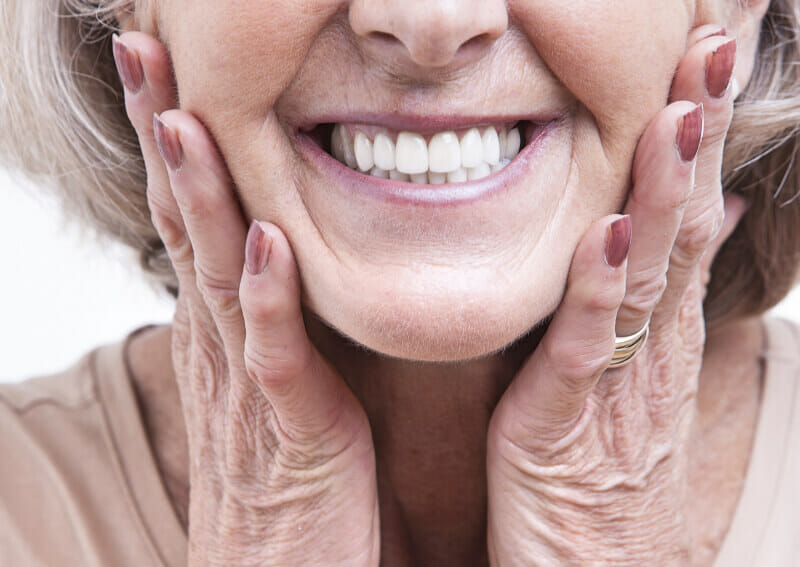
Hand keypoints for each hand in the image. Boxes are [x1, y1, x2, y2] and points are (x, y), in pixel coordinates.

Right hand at [113, 33, 378, 565]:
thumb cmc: (286, 479)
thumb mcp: (275, 383)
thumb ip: (273, 321)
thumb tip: (274, 255)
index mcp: (225, 332)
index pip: (190, 220)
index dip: (176, 144)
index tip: (167, 70)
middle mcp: (223, 348)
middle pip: (184, 226)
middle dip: (165, 137)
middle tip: (145, 51)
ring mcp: (250, 389)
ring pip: (216, 277)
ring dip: (199, 197)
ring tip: (184, 119)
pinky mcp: (291, 432)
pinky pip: (276, 357)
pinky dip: (267, 299)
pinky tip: (263, 242)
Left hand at [486, 28, 745, 564]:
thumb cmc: (606, 470)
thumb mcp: (638, 373)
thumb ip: (656, 296)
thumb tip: (697, 222)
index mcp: (658, 329)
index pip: (687, 214)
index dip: (699, 136)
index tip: (710, 58)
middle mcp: (651, 346)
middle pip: (681, 225)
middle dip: (697, 135)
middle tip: (715, 46)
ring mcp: (619, 383)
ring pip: (649, 273)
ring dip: (667, 191)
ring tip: (681, 112)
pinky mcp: (569, 425)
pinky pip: (588, 348)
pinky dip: (602, 288)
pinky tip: (611, 231)